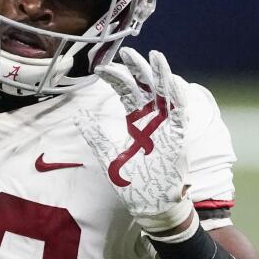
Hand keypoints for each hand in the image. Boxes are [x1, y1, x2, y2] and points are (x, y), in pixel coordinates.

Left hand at [75, 48, 195, 234]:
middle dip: (138, 69)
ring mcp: (166, 127)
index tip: (101, 68)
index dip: (116, 78)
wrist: (151, 205)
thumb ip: (95, 135)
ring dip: (161, 75)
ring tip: (154, 55)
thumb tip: (78, 115)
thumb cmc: (131, 182)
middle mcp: (151, 121)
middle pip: (146, 87)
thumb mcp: (108, 155)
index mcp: (135, 122)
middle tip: (127, 52)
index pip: (126, 92)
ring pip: (165, 94)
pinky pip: (180, 113)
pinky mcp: (178, 138)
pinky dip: (177, 97)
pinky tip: (170, 82)